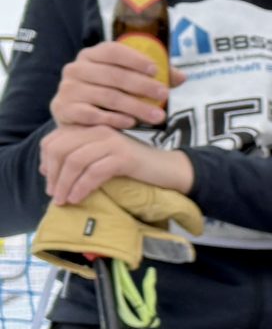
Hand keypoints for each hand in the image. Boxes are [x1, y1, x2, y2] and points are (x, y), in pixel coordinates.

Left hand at [40, 126, 193, 207]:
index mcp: (92, 128)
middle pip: (61, 149)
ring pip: (75, 161)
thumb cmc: (134, 166)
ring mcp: (113, 143)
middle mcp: (100, 131)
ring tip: (63, 200)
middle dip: (53, 174)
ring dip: (65, 184)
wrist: (169, 169)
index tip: (49, 179)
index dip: (46, 160)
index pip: (54, 139)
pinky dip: (82, 187)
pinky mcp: (124, 157)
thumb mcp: (102, 156)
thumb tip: (47, 169)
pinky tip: (78, 198)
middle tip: (54, 194)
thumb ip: (80, 156)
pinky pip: (94, 172)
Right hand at [50, 40, 172, 129]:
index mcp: (91, 55)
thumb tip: (182, 77)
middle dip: (142, 86)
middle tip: (164, 95)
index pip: (112, 50)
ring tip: (158, 116)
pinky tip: (131, 123)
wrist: (76, 117)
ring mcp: (68, 89)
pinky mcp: (63, 109)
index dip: (135, 59)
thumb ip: (153, 77)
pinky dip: (114, 119)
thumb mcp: (127, 80)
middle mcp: (76, 68)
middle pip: (113, 75)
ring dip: (135, 107)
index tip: (156, 70)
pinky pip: (92, 114)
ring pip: (107, 96)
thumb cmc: (108, 93)